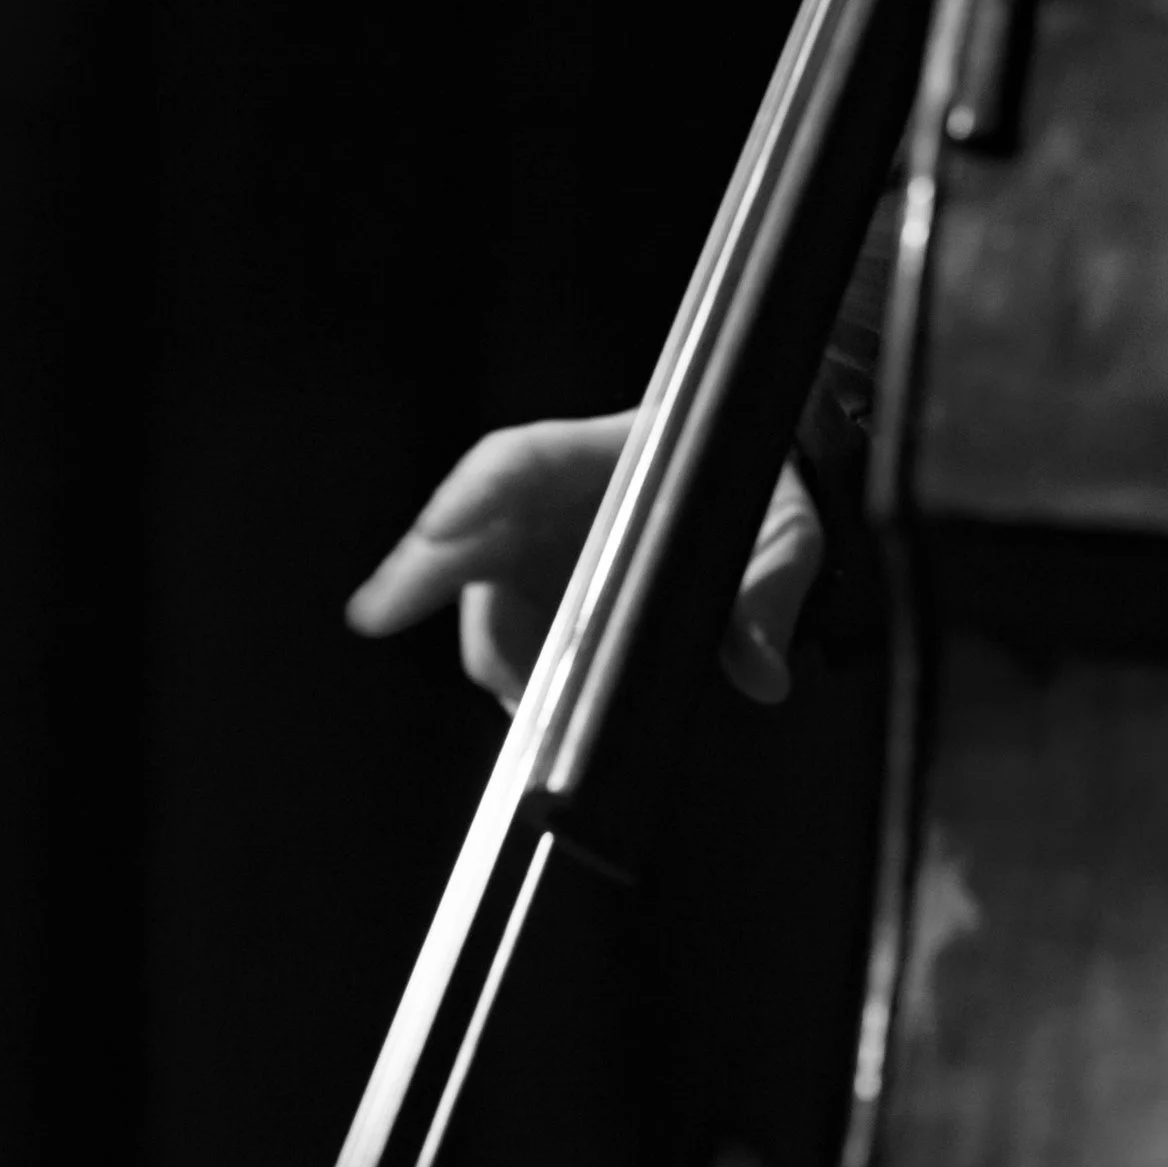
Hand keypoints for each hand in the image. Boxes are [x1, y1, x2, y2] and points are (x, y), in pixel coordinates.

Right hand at [345, 413, 824, 709]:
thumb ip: (771, 590)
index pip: (523, 458)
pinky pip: (512, 638)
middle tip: (377, 613)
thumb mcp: (789, 532)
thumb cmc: (768, 492)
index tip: (439, 530)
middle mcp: (562, 498)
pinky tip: (542, 709)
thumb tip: (762, 669)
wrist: (768, 491)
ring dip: (496, 655)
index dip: (474, 490)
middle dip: (420, 566)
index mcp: (615, 456)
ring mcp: (546, 545)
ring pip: (485, 596)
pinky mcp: (546, 593)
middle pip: (472, 525)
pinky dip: (518, 678)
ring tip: (532, 710)